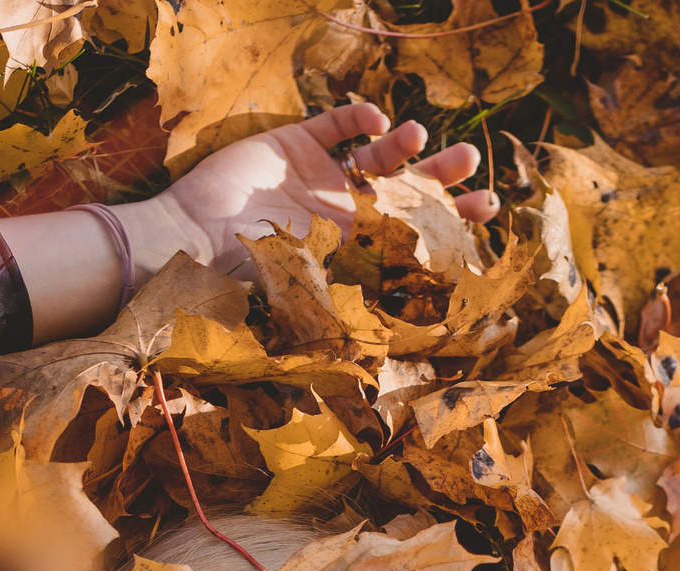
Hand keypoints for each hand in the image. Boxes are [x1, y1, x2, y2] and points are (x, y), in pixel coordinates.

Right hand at [148, 102, 496, 277]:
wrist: (195, 238)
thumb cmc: (248, 276)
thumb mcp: (310, 296)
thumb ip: (353, 308)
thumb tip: (407, 344)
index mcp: (359, 249)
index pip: (416, 233)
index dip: (453, 221)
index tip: (485, 208)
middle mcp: (347, 211)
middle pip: (408, 189)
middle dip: (444, 174)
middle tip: (469, 160)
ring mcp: (323, 176)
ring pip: (380, 154)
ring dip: (406, 143)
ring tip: (419, 135)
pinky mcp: (296, 144)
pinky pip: (336, 125)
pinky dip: (359, 118)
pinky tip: (376, 120)